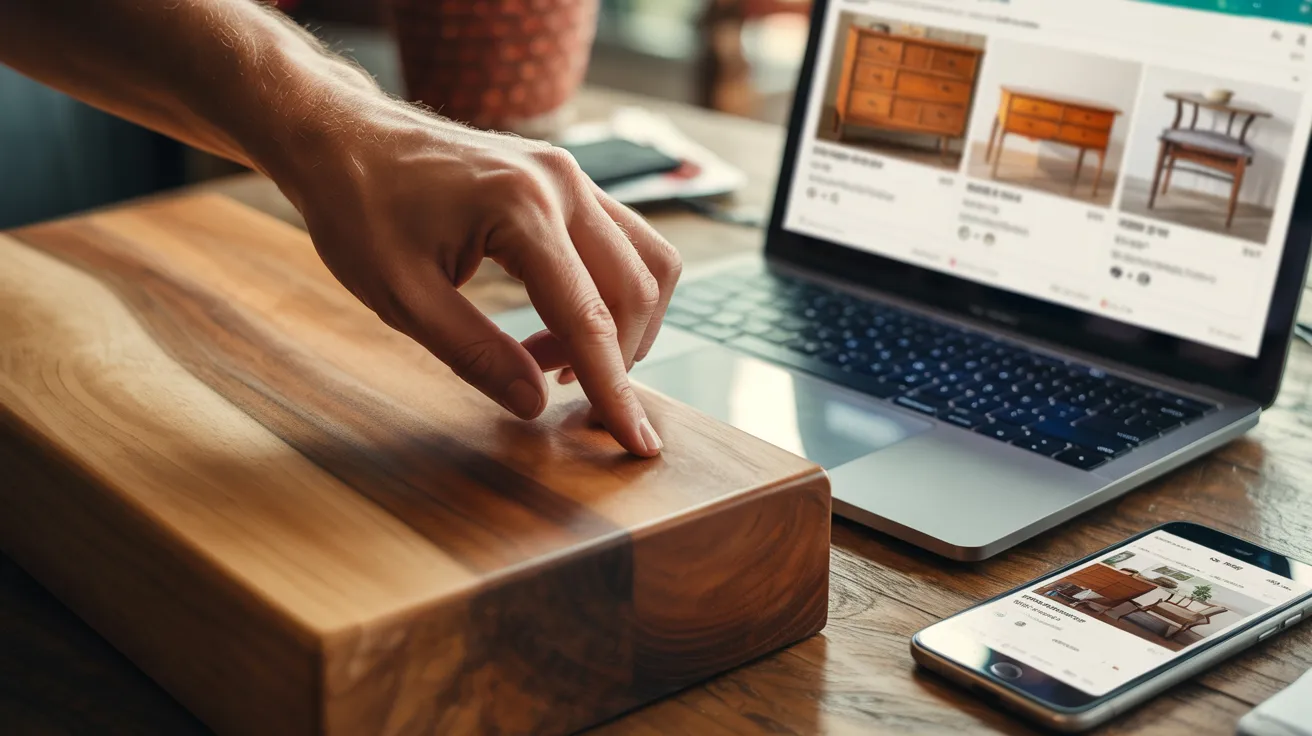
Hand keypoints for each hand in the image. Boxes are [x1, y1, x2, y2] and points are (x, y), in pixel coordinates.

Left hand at [272, 106, 680, 456]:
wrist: (343, 139)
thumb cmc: (360, 211)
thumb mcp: (403, 298)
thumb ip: (475, 353)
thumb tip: (534, 403)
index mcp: (521, 208)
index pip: (589, 316)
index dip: (615, 389)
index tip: (637, 443)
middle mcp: (562, 183)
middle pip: (636, 288)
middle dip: (618, 359)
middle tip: (567, 400)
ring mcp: (570, 175)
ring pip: (645, 262)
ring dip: (622, 325)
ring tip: (555, 362)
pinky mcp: (566, 181)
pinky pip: (622, 243)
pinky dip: (607, 294)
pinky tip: (555, 324)